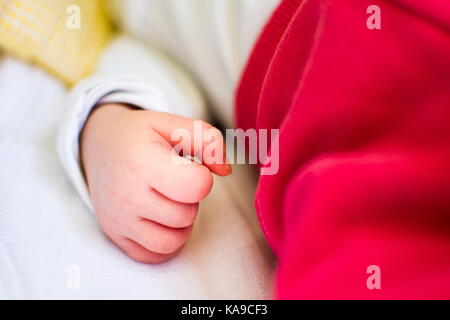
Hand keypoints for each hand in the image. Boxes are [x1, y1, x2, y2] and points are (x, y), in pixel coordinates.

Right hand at [81, 103, 230, 262]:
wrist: (98, 144)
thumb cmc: (139, 135)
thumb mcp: (173, 123)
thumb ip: (208, 140)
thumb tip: (226, 171)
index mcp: (143, 162)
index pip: (196, 186)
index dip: (202, 177)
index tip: (188, 167)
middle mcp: (127, 195)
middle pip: (187, 215)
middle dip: (189, 199)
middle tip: (174, 181)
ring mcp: (119, 220)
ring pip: (173, 241)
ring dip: (181, 223)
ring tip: (169, 200)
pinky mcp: (115, 235)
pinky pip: (154, 255)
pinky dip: (165, 242)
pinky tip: (160, 219)